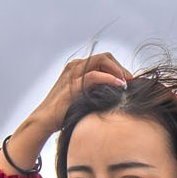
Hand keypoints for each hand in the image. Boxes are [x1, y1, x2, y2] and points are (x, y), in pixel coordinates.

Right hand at [0, 53, 132, 172]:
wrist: (45, 120)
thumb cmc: (65, 111)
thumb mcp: (84, 96)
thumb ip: (97, 90)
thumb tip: (118, 92)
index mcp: (77, 67)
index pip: (103, 59)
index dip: (118, 67)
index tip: (129, 80)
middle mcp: (75, 66)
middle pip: (105, 57)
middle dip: (121, 67)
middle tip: (131, 80)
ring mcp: (72, 73)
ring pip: (101, 60)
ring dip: (118, 70)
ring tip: (128, 82)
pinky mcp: (72, 84)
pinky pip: (94, 76)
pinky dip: (110, 78)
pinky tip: (120, 85)